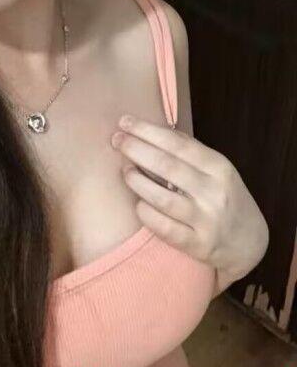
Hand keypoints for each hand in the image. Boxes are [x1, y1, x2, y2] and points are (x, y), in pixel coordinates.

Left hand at [110, 115, 268, 280]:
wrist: (249, 242)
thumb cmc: (225, 197)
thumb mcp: (217, 170)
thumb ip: (190, 151)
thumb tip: (154, 129)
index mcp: (219, 168)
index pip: (178, 144)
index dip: (148, 131)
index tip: (124, 121)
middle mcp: (214, 192)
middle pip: (167, 166)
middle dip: (136, 150)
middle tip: (116, 140)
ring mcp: (206, 220)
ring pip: (162, 198)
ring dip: (137, 181)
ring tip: (126, 171)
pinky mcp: (197, 245)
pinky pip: (163, 227)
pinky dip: (145, 213)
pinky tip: (138, 204)